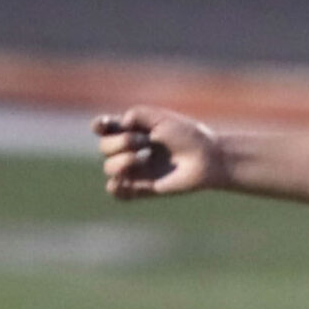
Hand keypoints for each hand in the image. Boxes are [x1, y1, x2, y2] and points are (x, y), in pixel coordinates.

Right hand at [94, 105, 224, 198]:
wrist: (207, 158)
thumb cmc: (188, 136)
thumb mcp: (160, 119)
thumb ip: (135, 115)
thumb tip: (119, 126)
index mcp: (135, 131)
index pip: (106, 128)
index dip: (100, 126)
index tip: (104, 125)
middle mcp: (133, 150)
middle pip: (104, 147)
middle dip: (119, 142)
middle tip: (145, 141)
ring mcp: (138, 171)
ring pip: (109, 168)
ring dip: (120, 161)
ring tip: (140, 159)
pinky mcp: (144, 189)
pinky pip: (118, 193)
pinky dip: (116, 187)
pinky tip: (123, 181)